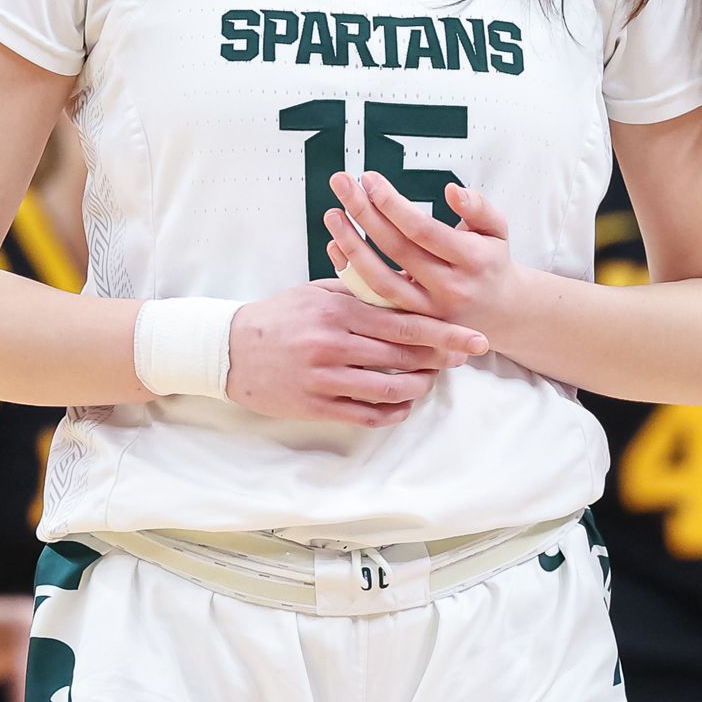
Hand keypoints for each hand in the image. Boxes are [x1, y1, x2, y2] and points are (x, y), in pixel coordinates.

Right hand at [224, 280, 486, 425]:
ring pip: (390, 389)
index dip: (445, 334)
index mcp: (339, 311)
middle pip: (404, 358)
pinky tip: (403, 403)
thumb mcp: (318, 292)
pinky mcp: (314, 406)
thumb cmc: (279, 317)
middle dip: (441, 360)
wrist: (227, 349)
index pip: (406, 324)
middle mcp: (334, 345)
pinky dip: (392, 412)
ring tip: (429, 380)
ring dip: (419, 387)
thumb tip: (409, 287)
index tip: (474, 338)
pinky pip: (366, 415)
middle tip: (462, 359)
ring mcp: (324, 379)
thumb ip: (362, 291)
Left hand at [323, 175, 536, 338]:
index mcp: (472, 260)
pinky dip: (351, 273)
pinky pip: (374, 298)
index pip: (423, 229)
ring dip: (351, 245)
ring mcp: (428, 312)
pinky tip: (335, 246)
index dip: (392, 204)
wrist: (501, 314)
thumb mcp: (497, 229)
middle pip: (397, 249)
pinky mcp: (410, 324)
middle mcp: (449, 289)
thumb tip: (452, 191)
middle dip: (365, 212)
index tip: (369, 179)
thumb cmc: (491, 262)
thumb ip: (478, 207)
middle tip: (341, 183)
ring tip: (332, 215)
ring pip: (380, 279)